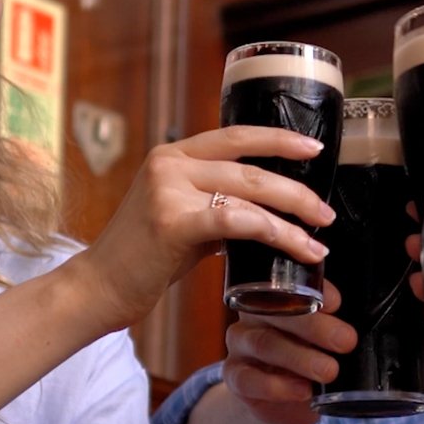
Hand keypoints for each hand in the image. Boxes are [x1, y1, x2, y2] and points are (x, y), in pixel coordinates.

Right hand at [73, 126, 335, 333]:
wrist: (98, 288)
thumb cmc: (143, 258)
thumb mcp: (182, 217)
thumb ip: (218, 205)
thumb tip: (267, 211)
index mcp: (173, 155)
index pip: (235, 134)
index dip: (278, 139)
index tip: (313, 149)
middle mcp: (169, 164)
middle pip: (250, 167)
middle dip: (296, 189)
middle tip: (325, 211)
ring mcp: (168, 190)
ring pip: (248, 194)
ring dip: (291, 217)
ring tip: (318, 236)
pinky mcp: (172, 221)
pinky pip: (236, 222)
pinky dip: (273, 233)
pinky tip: (294, 248)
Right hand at [221, 281, 357, 423]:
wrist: (289, 399)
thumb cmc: (311, 355)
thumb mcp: (326, 338)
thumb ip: (335, 322)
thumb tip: (355, 325)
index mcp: (277, 294)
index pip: (290, 284)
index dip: (313, 290)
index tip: (338, 303)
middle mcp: (254, 314)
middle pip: (277, 312)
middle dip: (314, 326)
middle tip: (346, 340)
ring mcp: (241, 344)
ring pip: (265, 344)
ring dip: (299, 357)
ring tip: (329, 370)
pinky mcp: (235, 376)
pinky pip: (249, 379)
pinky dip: (278, 386)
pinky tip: (302, 390)